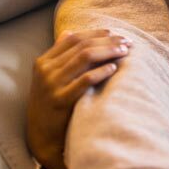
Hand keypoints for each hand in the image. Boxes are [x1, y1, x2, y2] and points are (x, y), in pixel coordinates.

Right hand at [26, 29, 129, 168]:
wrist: (41, 137)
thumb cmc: (50, 104)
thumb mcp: (49, 77)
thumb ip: (59, 56)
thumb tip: (69, 31)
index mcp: (43, 62)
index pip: (74, 38)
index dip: (96, 33)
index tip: (115, 33)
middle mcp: (45, 70)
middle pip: (82, 46)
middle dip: (107, 41)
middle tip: (127, 41)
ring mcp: (51, 85)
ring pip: (84, 58)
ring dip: (108, 52)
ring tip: (124, 52)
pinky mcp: (60, 101)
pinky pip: (84, 80)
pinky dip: (101, 72)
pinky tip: (114, 69)